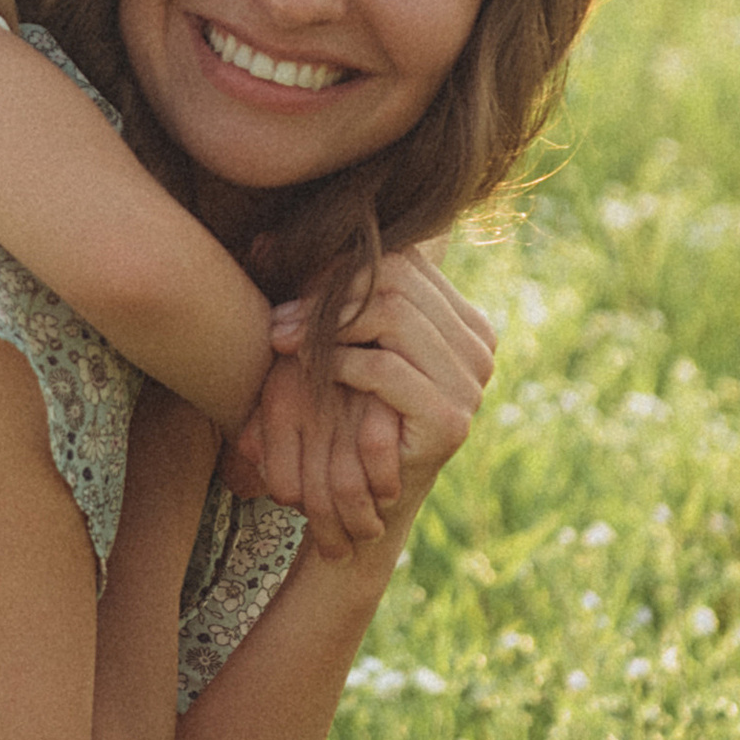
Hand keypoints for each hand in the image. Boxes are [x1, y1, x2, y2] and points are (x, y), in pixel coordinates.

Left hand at [235, 249, 495, 566]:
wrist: (363, 500)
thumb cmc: (346, 409)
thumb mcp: (344, 342)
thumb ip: (333, 291)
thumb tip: (261, 238)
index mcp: (464, 319)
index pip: (405, 261)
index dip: (342, 269)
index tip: (290, 291)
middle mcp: (479, 344)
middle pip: (397, 280)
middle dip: (329, 294)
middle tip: (279, 322)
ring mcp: (472, 382)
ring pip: (390, 315)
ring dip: (326, 324)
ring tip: (285, 343)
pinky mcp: (450, 418)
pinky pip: (384, 368)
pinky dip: (338, 362)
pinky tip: (310, 369)